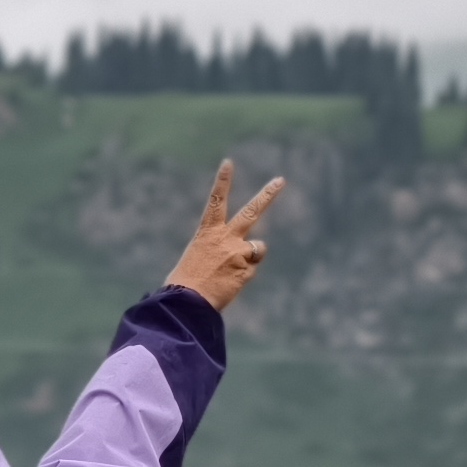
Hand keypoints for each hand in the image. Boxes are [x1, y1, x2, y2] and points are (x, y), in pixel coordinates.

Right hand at [165, 158, 282, 309]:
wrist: (187, 303)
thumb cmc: (186, 282)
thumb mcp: (197, 256)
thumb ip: (218, 248)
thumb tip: (241, 255)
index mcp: (207, 232)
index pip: (215, 201)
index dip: (222, 181)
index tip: (228, 163)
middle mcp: (226, 238)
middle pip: (252, 212)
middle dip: (267, 195)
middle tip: (280, 180)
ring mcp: (238, 252)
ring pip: (258, 248)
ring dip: (251, 256)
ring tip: (230, 271)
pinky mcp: (247, 269)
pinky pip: (252, 268)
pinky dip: (244, 274)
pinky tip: (229, 282)